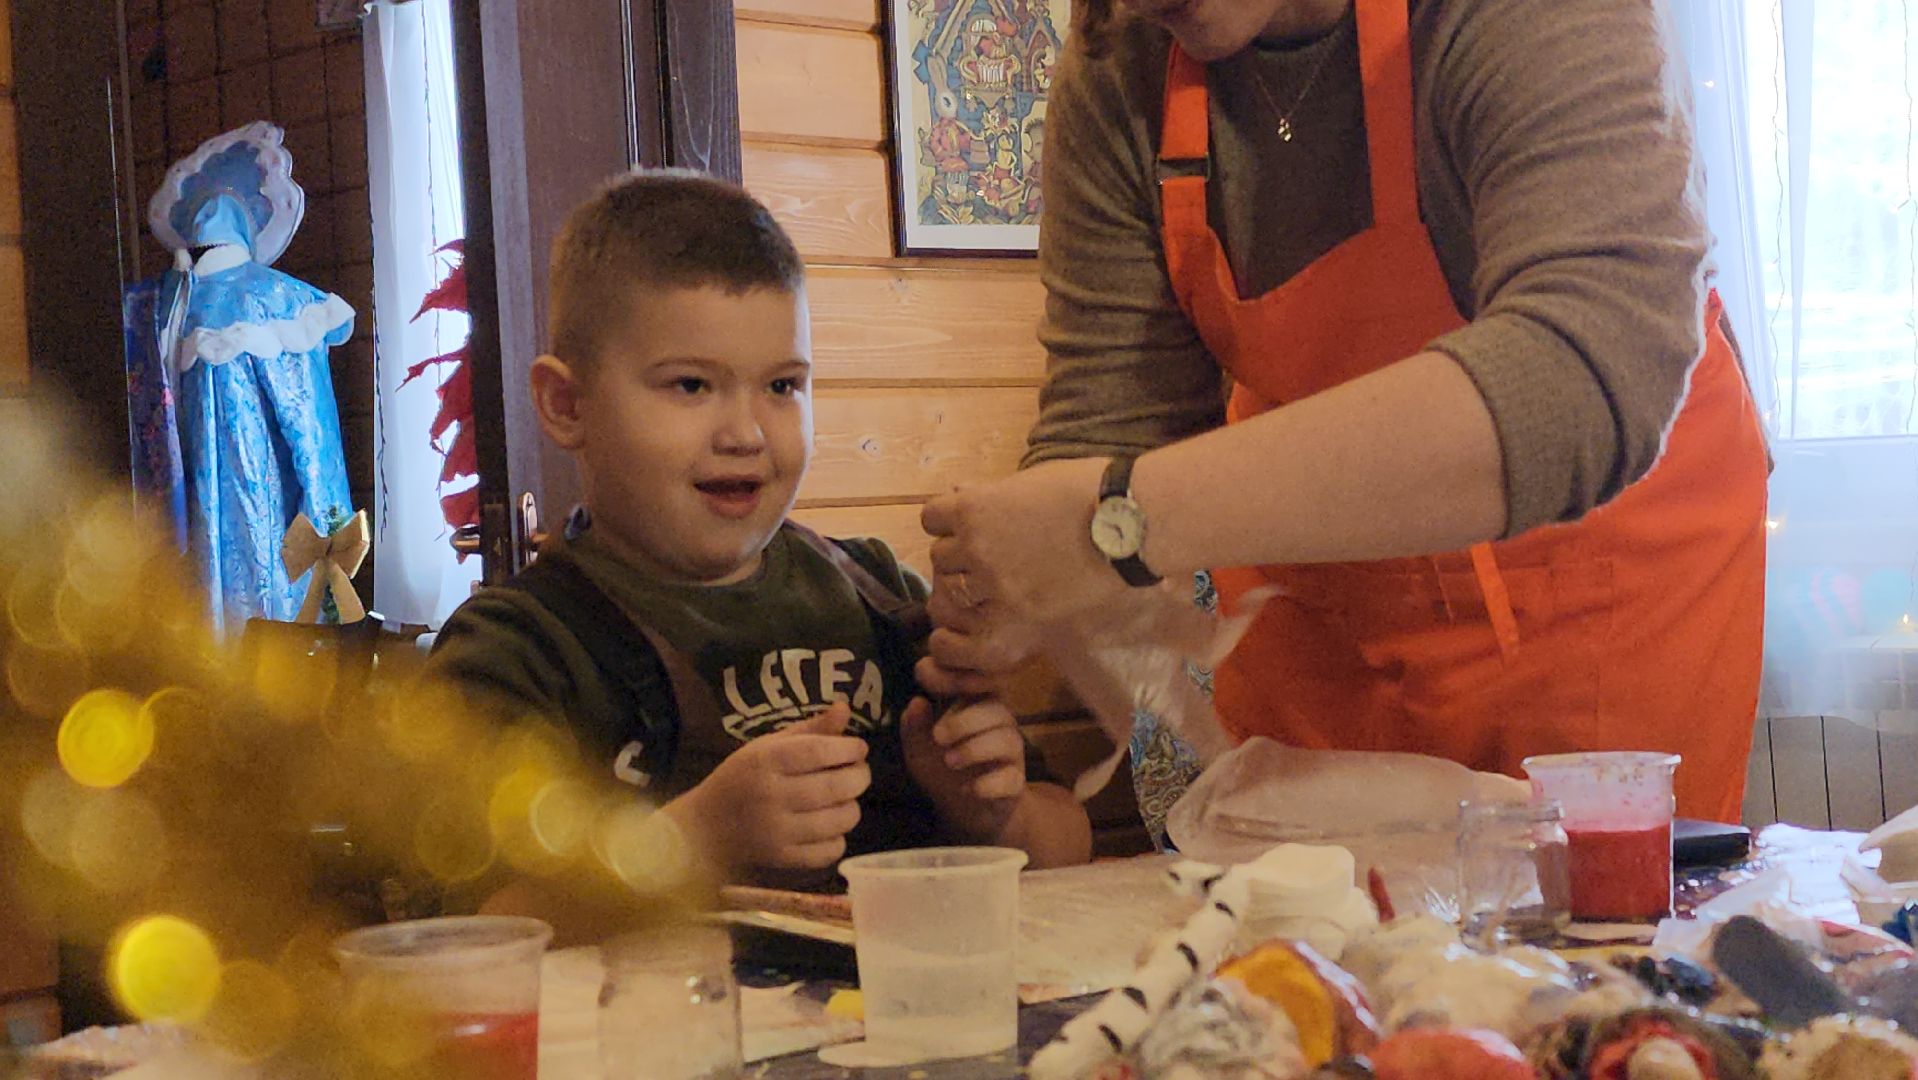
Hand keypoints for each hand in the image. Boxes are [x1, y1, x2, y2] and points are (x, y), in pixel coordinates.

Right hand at [668, 701, 869, 871]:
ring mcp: (778, 832)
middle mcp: (771, 796)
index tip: (858, 748)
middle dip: (859, 776)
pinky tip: (828, 827)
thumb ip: (810, 729)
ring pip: (840, 820)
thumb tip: (844, 708)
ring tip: (843, 799)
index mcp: (766, 761)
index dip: (849, 748)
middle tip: (858, 772)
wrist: (706, 827)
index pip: (819, 751)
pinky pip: (831, 851)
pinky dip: (838, 838)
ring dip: (852, 807)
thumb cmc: (742, 778)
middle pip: (836, 787)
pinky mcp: (783, 859)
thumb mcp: (768, 746)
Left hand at [901, 696, 1026, 842]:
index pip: (978, 688)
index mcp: (976, 709)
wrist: (962, 811)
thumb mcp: (919, 748)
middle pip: (997, 710)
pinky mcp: (1015, 783)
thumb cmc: (941, 768)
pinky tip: (968, 789)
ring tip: (949, 761)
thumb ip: (914, 726)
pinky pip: (1012, 777)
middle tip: (938, 738)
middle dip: (966, 721)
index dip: (958, 693)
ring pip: (1009, 740)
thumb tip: (916, 701)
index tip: (932, 709)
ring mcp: (1011, 755)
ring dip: (976, 749)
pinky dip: (990, 783)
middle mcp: (999, 727)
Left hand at [921, 458, 1129, 633]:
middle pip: (940, 558)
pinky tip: (998, 611)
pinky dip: (982, 618)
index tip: (966, 527)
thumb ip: (987, 495)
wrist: (1126, 524)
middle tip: (985, 559)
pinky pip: (978, 622)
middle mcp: (974, 545)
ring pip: (954, 591)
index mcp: (973, 506)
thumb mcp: (1026, 482)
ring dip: (970, 588)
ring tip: (994, 585)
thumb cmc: (1084, 490)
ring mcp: (993, 582)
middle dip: (959, 557)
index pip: (931, 519)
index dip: (948, 523)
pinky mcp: (1017, 611)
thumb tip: (957, 491)